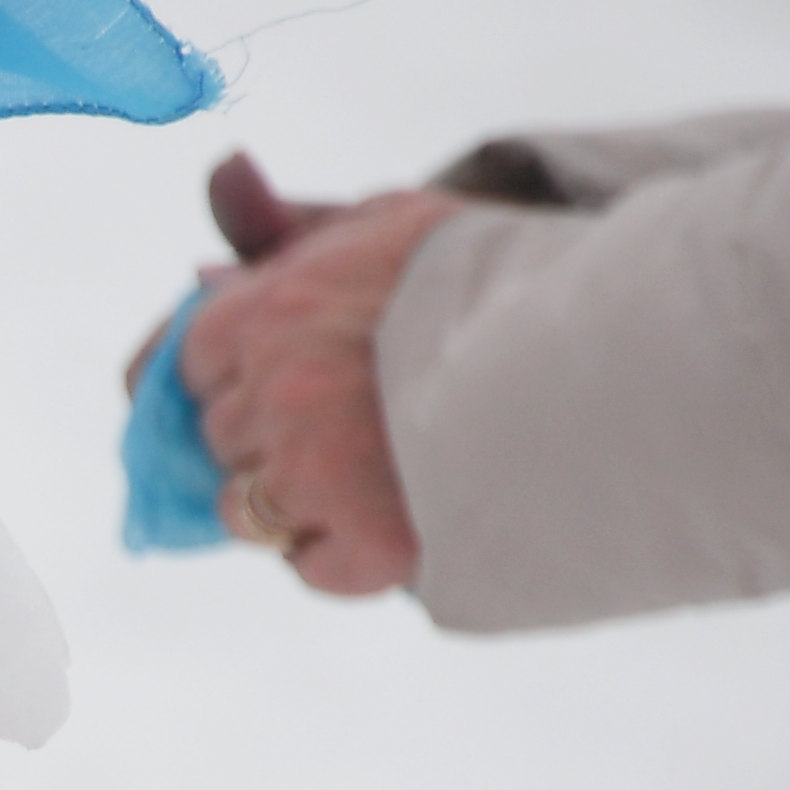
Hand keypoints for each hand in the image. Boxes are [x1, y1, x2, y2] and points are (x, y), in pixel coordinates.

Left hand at [166, 149, 468, 597]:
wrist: (608, 346)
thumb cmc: (499, 276)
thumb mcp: (388, 222)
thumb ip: (289, 235)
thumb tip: (207, 251)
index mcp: (269, 309)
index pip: (180, 360)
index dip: (223, 380)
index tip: (259, 391)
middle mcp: (275, 391)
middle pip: (216, 439)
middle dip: (266, 438)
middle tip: (352, 425)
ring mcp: (311, 472)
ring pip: (248, 510)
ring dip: (297, 501)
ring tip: (380, 473)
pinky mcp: (361, 542)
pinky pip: (309, 566)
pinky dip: (343, 557)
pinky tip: (397, 520)